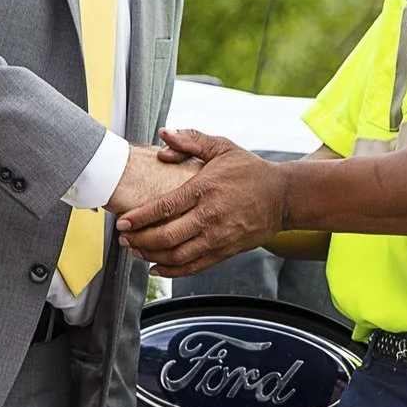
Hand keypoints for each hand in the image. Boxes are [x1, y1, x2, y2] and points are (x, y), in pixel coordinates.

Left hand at [115, 130, 287, 275]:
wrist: (283, 197)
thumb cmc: (251, 171)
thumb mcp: (222, 147)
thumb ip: (191, 141)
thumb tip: (164, 135)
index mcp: (205, 189)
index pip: (164, 207)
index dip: (139, 217)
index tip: (122, 221)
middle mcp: (210, 217)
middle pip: (166, 236)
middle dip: (139, 240)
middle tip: (123, 237)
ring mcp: (217, 237)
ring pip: (177, 255)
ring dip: (151, 256)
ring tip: (135, 251)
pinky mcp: (225, 252)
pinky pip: (194, 267)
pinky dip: (172, 271)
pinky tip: (156, 267)